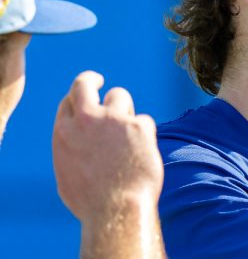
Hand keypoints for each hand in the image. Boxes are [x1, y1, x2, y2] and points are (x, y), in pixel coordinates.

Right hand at [52, 71, 163, 224]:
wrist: (116, 208)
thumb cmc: (92, 201)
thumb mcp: (68, 174)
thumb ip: (72, 150)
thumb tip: (78, 142)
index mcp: (64, 132)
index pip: (68, 101)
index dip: (77, 97)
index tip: (85, 94)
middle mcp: (86, 119)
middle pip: (84, 83)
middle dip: (91, 79)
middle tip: (101, 81)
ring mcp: (113, 119)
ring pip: (120, 97)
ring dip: (124, 110)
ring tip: (129, 136)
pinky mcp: (138, 125)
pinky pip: (144, 121)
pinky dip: (144, 135)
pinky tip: (141, 154)